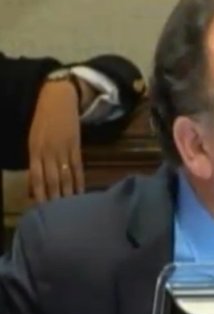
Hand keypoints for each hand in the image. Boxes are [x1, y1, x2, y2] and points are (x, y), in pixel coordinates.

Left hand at [28, 80, 84, 201]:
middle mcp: (48, 152)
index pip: (37, 178)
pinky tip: (80, 192)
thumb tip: (34, 185)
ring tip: (70, 208)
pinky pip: (77, 167)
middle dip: (54, 198)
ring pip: (65, 176)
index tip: (40, 210)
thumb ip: (35, 161)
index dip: (39, 194)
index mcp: (34, 150)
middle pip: (51, 180)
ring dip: (67, 193)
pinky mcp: (76, 146)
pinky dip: (79, 181)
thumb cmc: (42, 119)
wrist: (58, 98)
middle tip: (57, 215)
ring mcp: (63, 149)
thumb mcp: (33, 139)